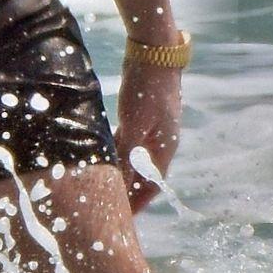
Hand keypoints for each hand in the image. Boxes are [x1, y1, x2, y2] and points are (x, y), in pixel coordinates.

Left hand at [115, 58, 181, 213]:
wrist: (154, 52)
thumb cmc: (145, 89)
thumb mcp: (134, 124)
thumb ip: (127, 154)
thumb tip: (121, 185)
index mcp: (165, 148)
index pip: (152, 186)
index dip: (138, 203)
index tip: (124, 220)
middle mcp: (163, 141)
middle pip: (146, 174)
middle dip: (131, 191)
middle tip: (111, 206)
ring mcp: (156, 127)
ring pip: (138, 157)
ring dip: (125, 171)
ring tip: (107, 184)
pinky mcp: (146, 113)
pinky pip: (133, 141)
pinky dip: (122, 152)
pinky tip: (106, 153)